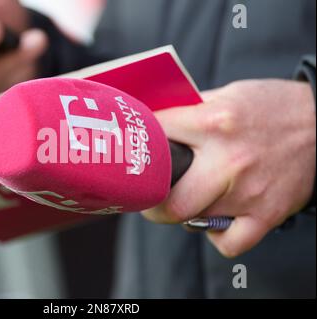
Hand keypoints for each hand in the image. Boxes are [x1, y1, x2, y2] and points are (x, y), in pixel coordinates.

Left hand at [143, 79, 315, 257]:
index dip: (141, 145)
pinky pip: (228, 243)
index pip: (156, 138)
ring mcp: (247, 191)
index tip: (138, 153)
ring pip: (193, 221)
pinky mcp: (266, 213)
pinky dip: (217, 236)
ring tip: (190, 199)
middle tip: (152, 198)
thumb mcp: (227, 95)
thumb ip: (190, 112)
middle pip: (169, 201)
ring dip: (184, 214)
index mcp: (214, 123)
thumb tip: (154, 125)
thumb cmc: (271, 107)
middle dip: (152, 203)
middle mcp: (228, 160)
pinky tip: (216, 221)